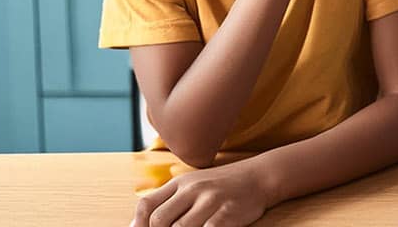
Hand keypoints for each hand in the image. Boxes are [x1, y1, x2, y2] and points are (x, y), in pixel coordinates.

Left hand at [132, 161, 270, 226]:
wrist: (259, 177)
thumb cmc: (224, 185)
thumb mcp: (195, 186)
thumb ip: (172, 201)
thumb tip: (140, 223)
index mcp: (181, 183)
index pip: (147, 204)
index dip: (137, 224)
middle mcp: (193, 189)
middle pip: (159, 219)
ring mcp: (211, 200)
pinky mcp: (227, 212)